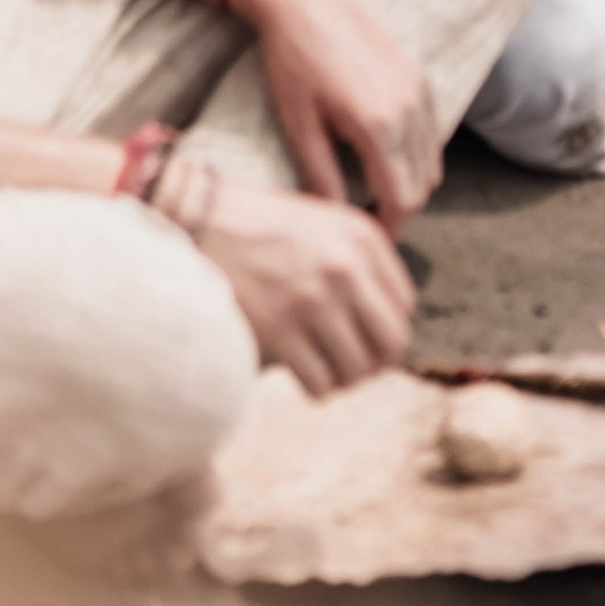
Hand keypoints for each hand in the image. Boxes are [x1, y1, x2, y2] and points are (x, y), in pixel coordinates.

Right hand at [190, 180, 416, 395]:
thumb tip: (388, 316)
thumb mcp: (324, 222)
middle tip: (352, 361)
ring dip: (344, 377)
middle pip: (392, 343)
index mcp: (361, 236)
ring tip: (325, 366)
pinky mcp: (280, 330)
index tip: (365, 333)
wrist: (200, 219)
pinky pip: (320, 383)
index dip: (386, 326)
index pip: (404, 304)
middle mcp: (345, 267)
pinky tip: (301, 370)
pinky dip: (315, 386)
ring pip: (358, 370)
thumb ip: (360, 259)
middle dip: (375, 361)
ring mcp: (313, 300)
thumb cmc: (262, 224)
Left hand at [239, 0, 439, 226]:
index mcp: (379, 126)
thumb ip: (322, 181)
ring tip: (374, 191)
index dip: (388, 229)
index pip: (402, 201)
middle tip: (366, 219)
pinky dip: (416, 155)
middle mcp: (410, 109)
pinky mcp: (418, 75)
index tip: (366, 239)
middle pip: (422, 186)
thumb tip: (336, 225)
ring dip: (410, 184)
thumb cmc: (293, 64)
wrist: (302, 2)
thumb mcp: (299, 128)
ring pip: (431, 160)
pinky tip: (384, 156)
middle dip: (399, 211)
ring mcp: (419, 89)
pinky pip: (431, 131)